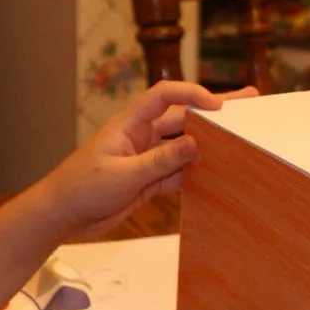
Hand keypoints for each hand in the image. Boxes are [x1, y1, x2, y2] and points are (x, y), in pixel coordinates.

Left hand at [36, 82, 257, 236]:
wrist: (61, 215)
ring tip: (242, 138)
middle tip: (248, 101)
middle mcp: (140, 136)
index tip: (219, 105)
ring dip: (209, 143)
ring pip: (183, 146)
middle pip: (182, 118)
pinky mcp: (147, 180)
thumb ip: (160, 161)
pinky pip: (177, 172)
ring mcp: (145, 158)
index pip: (165, 96)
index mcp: (129, 123)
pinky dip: (196, 172)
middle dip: (213, 112)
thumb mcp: (123, 175)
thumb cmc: (81, 188)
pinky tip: (219, 172)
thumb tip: (196, 144)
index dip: (193, 94)